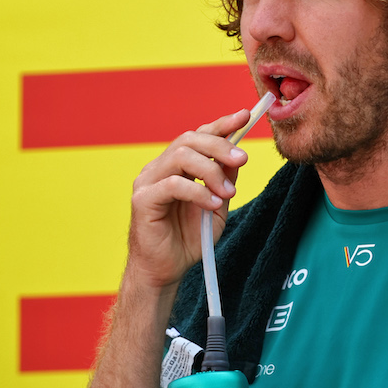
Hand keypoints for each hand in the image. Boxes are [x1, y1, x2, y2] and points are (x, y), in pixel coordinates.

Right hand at [124, 109, 252, 289]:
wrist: (164, 270)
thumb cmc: (186, 239)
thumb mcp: (215, 205)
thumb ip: (224, 179)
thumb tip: (238, 155)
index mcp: (174, 166)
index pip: (197, 136)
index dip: (221, 124)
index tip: (245, 117)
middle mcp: (158, 168)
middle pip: (189, 140)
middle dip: (220, 145)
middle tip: (243, 158)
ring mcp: (147, 182)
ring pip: (181, 157)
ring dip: (211, 171)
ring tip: (228, 192)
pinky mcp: (142, 199)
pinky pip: (173, 185)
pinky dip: (198, 191)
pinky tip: (213, 203)